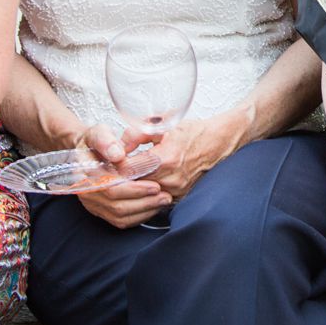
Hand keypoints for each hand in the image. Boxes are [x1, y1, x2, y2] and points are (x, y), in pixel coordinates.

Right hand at [71, 125, 169, 228]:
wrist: (88, 152)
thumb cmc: (98, 141)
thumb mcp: (100, 133)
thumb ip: (107, 141)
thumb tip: (117, 154)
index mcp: (85, 172)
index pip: (110, 186)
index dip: (134, 188)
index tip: (155, 185)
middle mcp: (86, 192)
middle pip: (116, 204)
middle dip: (144, 201)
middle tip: (165, 195)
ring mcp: (92, 204)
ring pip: (120, 216)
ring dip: (144, 211)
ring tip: (163, 201)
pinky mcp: (100, 211)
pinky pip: (120, 221)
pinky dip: (139, 217)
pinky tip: (153, 208)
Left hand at [119, 109, 245, 200]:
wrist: (219, 143)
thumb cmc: (193, 132)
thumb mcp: (163, 126)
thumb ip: (136, 134)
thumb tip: (118, 145)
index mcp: (164, 158)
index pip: (128, 170)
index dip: (113, 167)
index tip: (106, 163)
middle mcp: (171, 178)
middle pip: (133, 186)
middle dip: (119, 179)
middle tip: (108, 173)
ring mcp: (177, 190)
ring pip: (143, 195)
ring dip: (132, 188)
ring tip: (122, 179)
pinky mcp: (181, 196)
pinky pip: (156, 199)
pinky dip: (146, 193)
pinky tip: (141, 184)